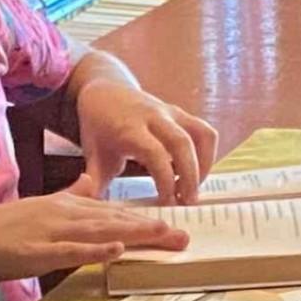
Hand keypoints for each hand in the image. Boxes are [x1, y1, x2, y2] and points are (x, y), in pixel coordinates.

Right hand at [0, 191, 186, 285]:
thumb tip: (92, 182)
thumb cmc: (0, 230)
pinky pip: (71, 251)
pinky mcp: (36, 253)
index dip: (146, 216)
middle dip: (153, 228)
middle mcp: (64, 215)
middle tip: (186, 235)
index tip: (176, 222)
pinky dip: (95, 251)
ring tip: (165, 236)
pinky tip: (117, 250)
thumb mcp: (41, 207)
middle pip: (116, 220)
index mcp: (66, 206)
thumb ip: (70, 195)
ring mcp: (51, 232)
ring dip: (134, 235)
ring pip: (100, 233)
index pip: (114, 211)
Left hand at [77, 81, 217, 202]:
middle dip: (190, 176)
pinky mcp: (182, 115)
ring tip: (194, 189)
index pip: (155, 153)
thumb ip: (96, 182)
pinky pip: (205, 132)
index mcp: (130, 128)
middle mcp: (154, 117)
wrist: (105, 92)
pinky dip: (207, 154)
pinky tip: (195, 173)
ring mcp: (172, 113)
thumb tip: (94, 207)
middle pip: (182, 144)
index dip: (165, 179)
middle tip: (188, 202)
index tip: (167, 202)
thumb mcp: (93, 155)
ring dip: (204, 165)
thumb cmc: (99, 128)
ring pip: (201, 135)